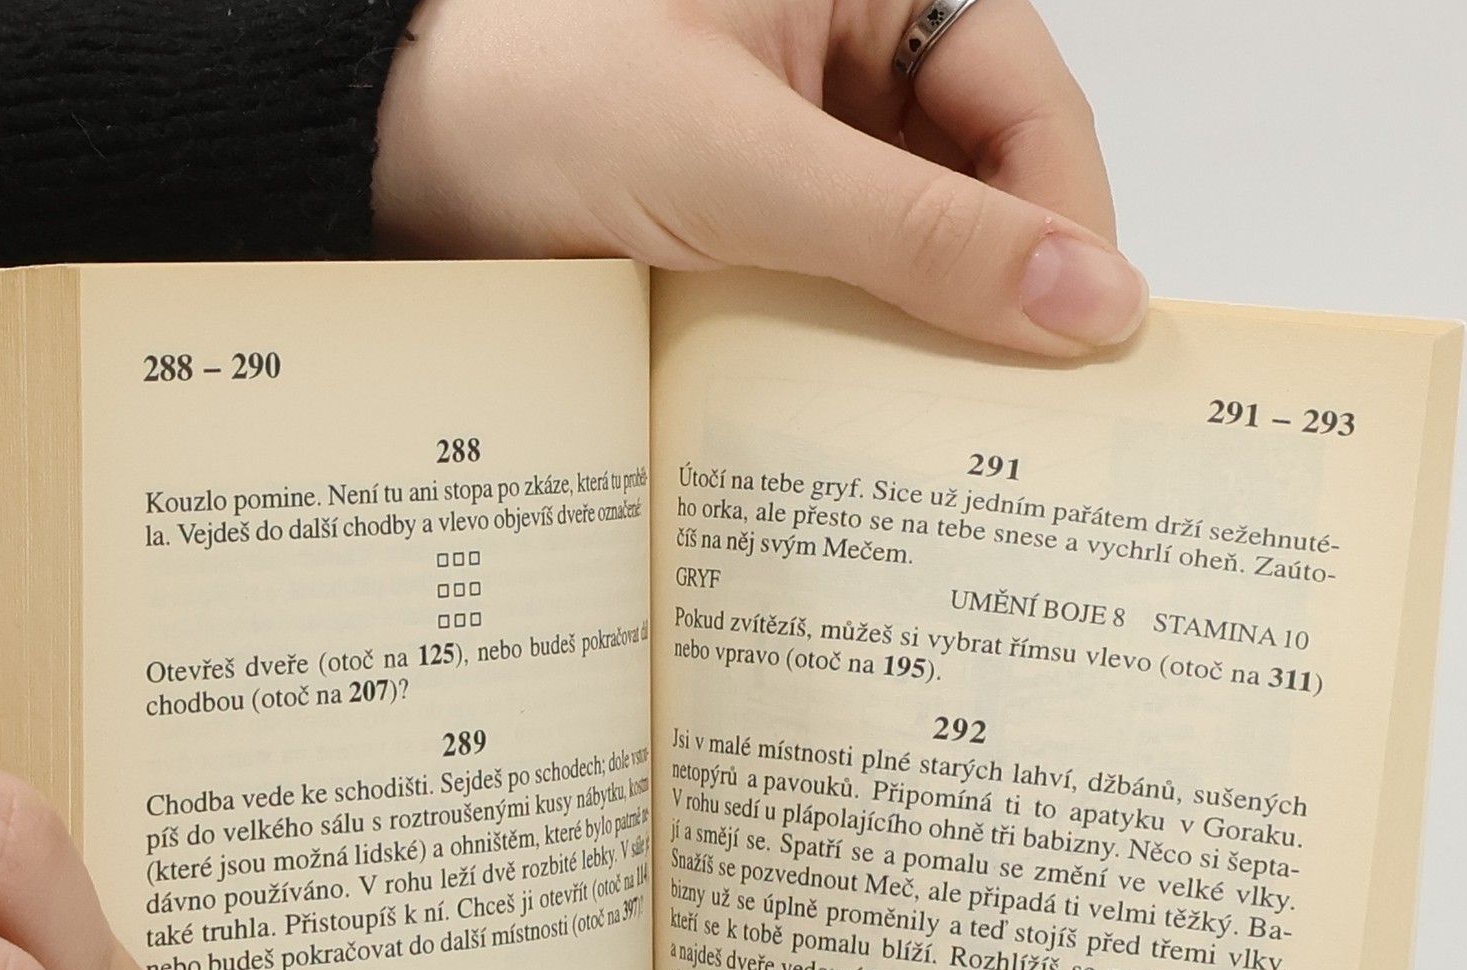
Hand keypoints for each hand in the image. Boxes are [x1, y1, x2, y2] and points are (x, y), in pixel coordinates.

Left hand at [374, 0, 1143, 353]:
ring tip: (943, 426)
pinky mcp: (749, 209)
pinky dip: (856, 339)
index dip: (1067, 222)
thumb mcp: (743, 166)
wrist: (374, 150)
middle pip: (984, 174)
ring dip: (928, 327)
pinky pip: (843, 276)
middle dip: (1003, 286)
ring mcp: (797, 132)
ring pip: (917, 237)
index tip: (1084, 344)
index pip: (1026, 98)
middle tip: (1022, 411)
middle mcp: (846, 46)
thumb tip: (1092, 300)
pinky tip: (858, 404)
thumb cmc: (528, 98)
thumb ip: (919, 235)